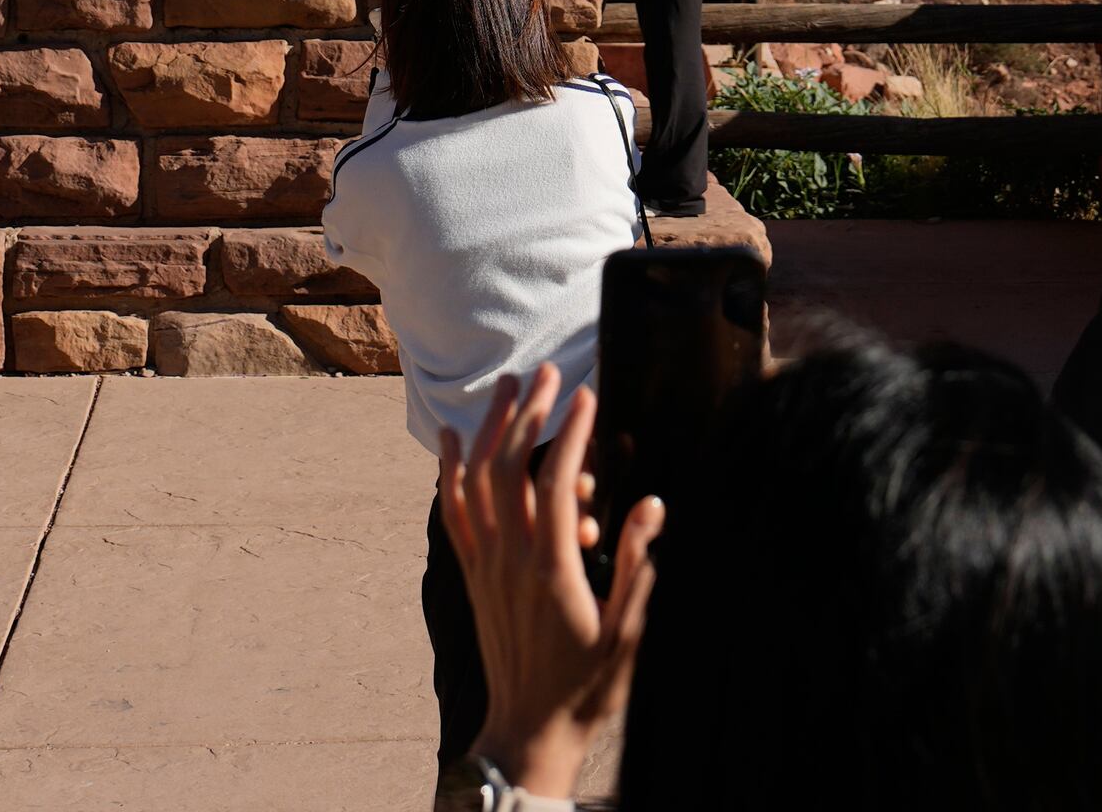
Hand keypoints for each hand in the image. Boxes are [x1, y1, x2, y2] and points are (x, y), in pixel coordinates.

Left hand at [442, 365, 660, 798]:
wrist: (529, 730)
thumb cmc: (585, 687)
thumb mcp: (626, 631)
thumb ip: (637, 566)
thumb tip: (651, 505)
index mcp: (552, 569)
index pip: (557, 482)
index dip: (570, 433)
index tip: (585, 394)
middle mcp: (511, 560)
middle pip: (510, 467)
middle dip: (527, 413)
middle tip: (546, 372)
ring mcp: (485, 565)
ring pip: (476, 482)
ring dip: (489, 429)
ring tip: (507, 386)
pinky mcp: (472, 576)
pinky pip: (453, 513)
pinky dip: (449, 472)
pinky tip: (451, 441)